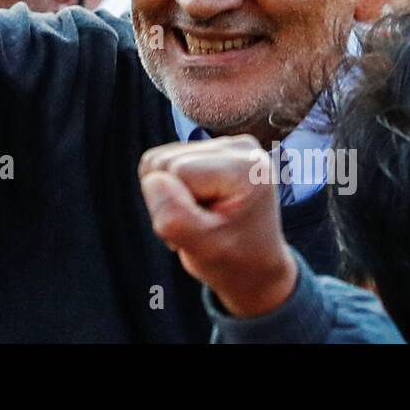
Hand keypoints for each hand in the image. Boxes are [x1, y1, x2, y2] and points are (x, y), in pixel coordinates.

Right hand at [139, 135, 298, 317]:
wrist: (255, 264)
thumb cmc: (233, 259)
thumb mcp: (204, 248)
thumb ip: (174, 217)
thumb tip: (153, 180)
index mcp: (246, 167)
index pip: (177, 170)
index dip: (176, 206)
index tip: (204, 229)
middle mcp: (239, 147)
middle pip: (164, 162)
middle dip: (170, 200)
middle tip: (200, 227)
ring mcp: (226, 144)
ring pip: (159, 162)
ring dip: (169, 197)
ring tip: (200, 218)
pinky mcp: (211, 148)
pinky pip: (163, 162)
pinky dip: (171, 190)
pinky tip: (196, 206)